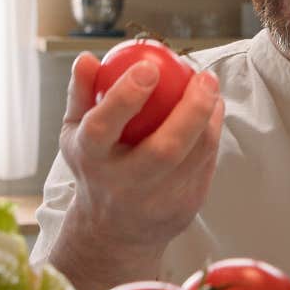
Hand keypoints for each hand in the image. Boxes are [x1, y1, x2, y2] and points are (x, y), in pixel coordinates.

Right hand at [49, 51, 223, 289]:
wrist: (113, 231)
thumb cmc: (96, 167)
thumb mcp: (76, 133)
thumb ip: (81, 94)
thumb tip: (88, 57)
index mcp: (91, 161)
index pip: (103, 127)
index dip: (126, 95)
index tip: (149, 65)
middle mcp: (123, 186)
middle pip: (164, 149)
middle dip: (190, 110)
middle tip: (203, 77)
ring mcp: (157, 202)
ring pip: (194, 157)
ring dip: (209, 118)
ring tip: (211, 88)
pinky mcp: (184, 208)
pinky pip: (206, 165)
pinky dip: (213, 134)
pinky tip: (213, 110)